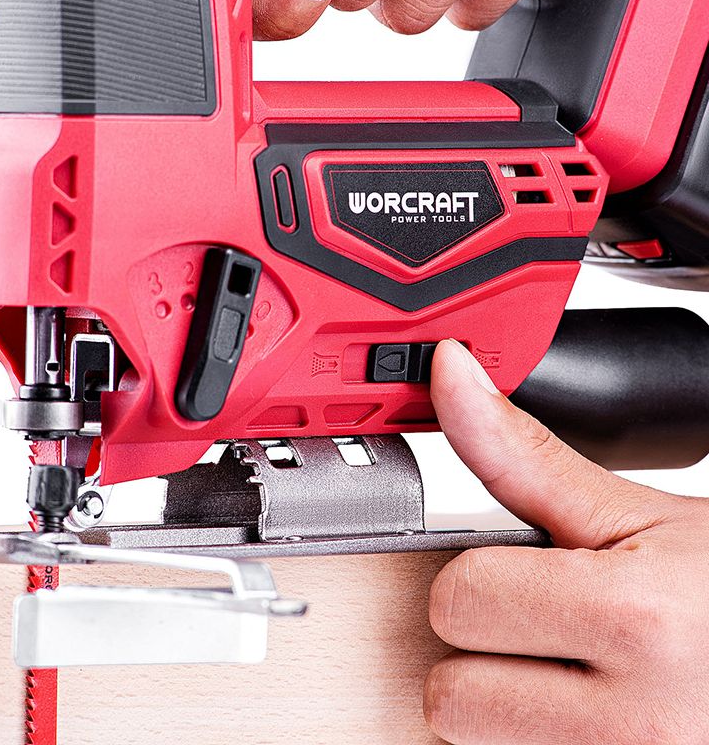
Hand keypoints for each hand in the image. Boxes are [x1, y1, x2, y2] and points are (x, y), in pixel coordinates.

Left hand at [424, 339, 708, 744]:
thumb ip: (523, 455)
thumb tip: (451, 378)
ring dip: (505, 704)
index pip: (457, 603)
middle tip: (544, 621)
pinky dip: (535, 741)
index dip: (476, 578)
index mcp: (632, 620)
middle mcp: (636, 725)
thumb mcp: (636, 513)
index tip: (512, 570)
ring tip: (570, 667)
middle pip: (451, 693)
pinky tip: (583, 706)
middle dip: (485, 647)